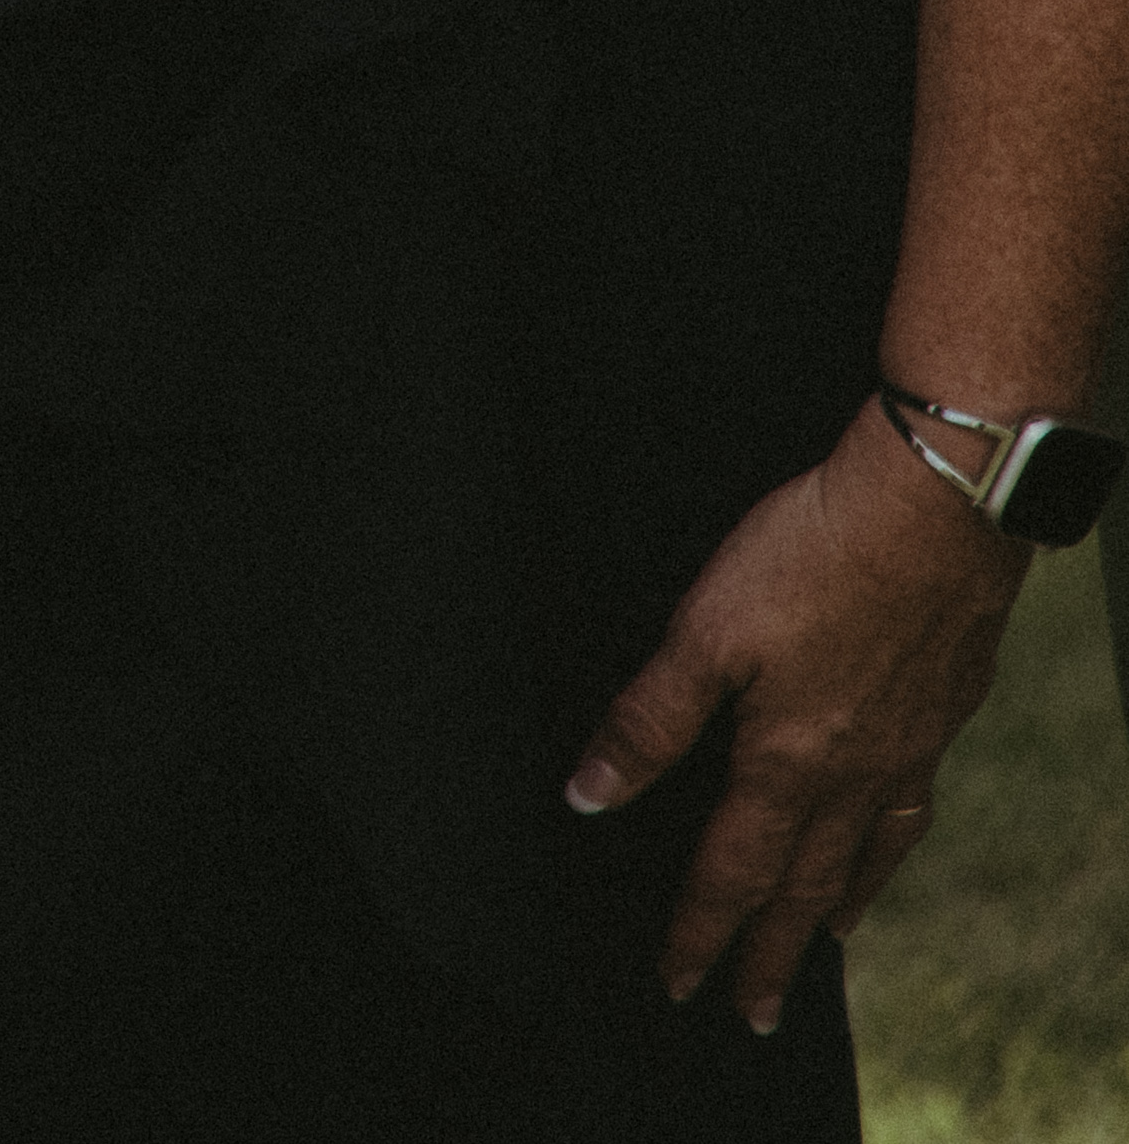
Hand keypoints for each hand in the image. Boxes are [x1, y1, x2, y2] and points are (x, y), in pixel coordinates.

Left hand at [567, 408, 1021, 1027]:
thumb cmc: (812, 557)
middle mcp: (852, 773)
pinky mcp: (938, 716)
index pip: (729, 872)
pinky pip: (911, 809)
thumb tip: (589, 794)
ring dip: (834, 909)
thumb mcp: (704, 631)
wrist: (935, 516)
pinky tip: (884, 840)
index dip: (697, 930)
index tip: (675, 982)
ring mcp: (905, 749)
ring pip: (864, 855)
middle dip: (770, 952)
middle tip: (754, 1011)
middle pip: (803, 887)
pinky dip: (890, 847)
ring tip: (819, 945)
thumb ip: (647, 718)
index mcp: (785, 760)